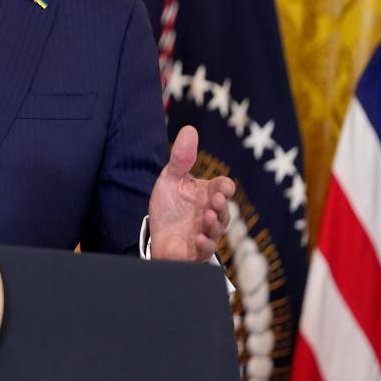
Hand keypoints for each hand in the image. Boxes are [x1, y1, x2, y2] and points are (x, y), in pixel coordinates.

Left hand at [148, 125, 234, 261]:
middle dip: (221, 206)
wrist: (155, 234)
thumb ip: (181, 158)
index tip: (222, 187)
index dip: (224, 187)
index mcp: (208, 194)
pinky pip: (205, 251)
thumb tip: (189, 129)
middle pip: (224, 210)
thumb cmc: (169, 206)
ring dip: (214, 224)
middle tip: (215, 201)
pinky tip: (199, 239)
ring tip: (207, 217)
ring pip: (217, 231)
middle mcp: (210, 214)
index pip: (223, 188)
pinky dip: (204, 245)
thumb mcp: (171, 179)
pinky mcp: (195, 252)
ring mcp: (205, 234)